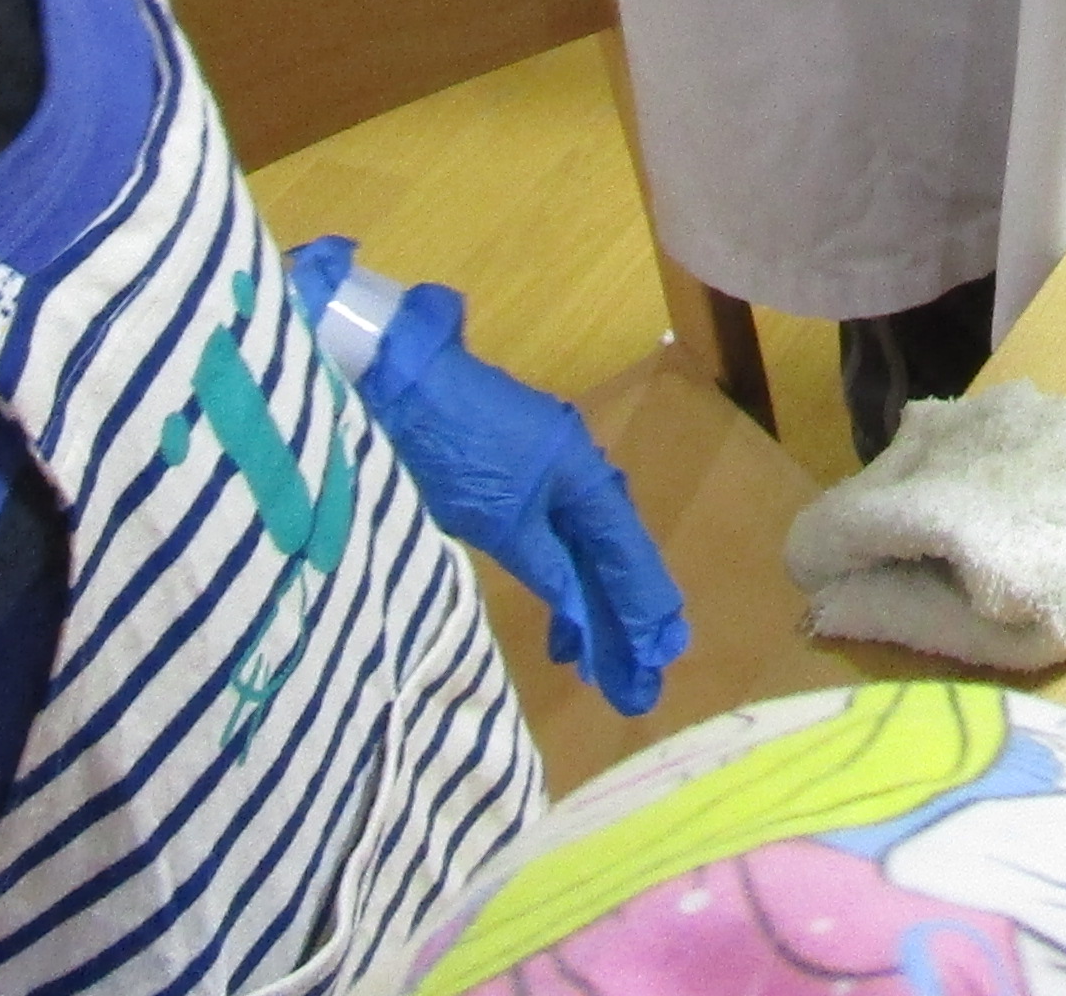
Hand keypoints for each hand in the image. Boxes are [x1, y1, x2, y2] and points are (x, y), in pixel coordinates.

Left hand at [286, 239, 691, 716]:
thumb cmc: (452, 451)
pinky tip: (562, 617)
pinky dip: (564, 580)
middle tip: (638, 682)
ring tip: (597, 667)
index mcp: (584, 477)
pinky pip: (560, 539)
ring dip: (594, 607)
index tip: (660, 658)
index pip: (625, 553)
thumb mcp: (497, 519)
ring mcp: (551, 473)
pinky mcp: (521, 476)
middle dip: (625, 620)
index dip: (643, 607)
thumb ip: (545, 565)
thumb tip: (582, 612)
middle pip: (612, 555)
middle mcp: (580, 472)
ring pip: (585, 550)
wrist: (405, 384)